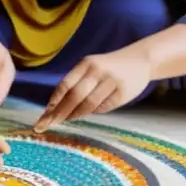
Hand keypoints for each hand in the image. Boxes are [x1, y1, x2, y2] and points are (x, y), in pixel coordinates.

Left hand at [34, 49, 151, 131]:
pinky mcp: (123, 93)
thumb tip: (56, 107)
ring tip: (67, 120)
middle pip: (75, 95)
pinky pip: (104, 107)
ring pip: (89, 104)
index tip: (45, 115)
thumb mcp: (91, 67)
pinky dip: (95, 112)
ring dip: (76, 114)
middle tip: (49, 125)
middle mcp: (98, 71)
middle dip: (60, 112)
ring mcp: (111, 81)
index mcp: (86, 63)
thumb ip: (77, 82)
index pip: (66, 84)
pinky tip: (89, 113)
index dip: (54, 101)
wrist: (141, 60)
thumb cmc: (109, 67)